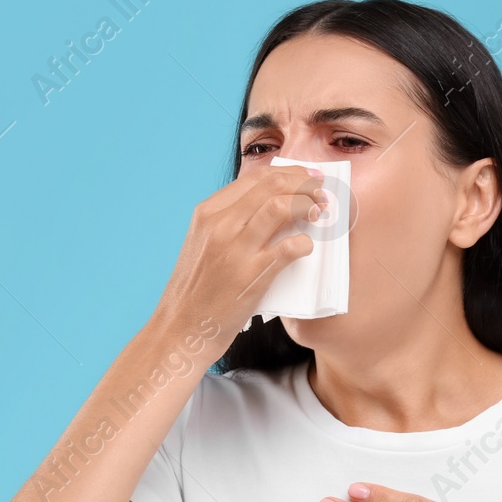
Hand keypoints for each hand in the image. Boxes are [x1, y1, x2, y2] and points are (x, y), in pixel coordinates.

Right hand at [152, 165, 329, 350]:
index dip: (290, 173)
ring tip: (318, 214)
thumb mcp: (204, 244)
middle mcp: (219, 224)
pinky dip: (305, 243)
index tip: (308, 178)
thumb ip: (230, 223)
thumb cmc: (196, 291)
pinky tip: (306, 248)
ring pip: (281, 206)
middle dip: (305, 184)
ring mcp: (235, 248)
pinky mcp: (251, 274)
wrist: (180, 329)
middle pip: (272, 185)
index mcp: (208, 212)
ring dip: (308, 205)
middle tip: (321, 194)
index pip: (257, 177)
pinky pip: (289, 246)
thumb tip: (272, 206)